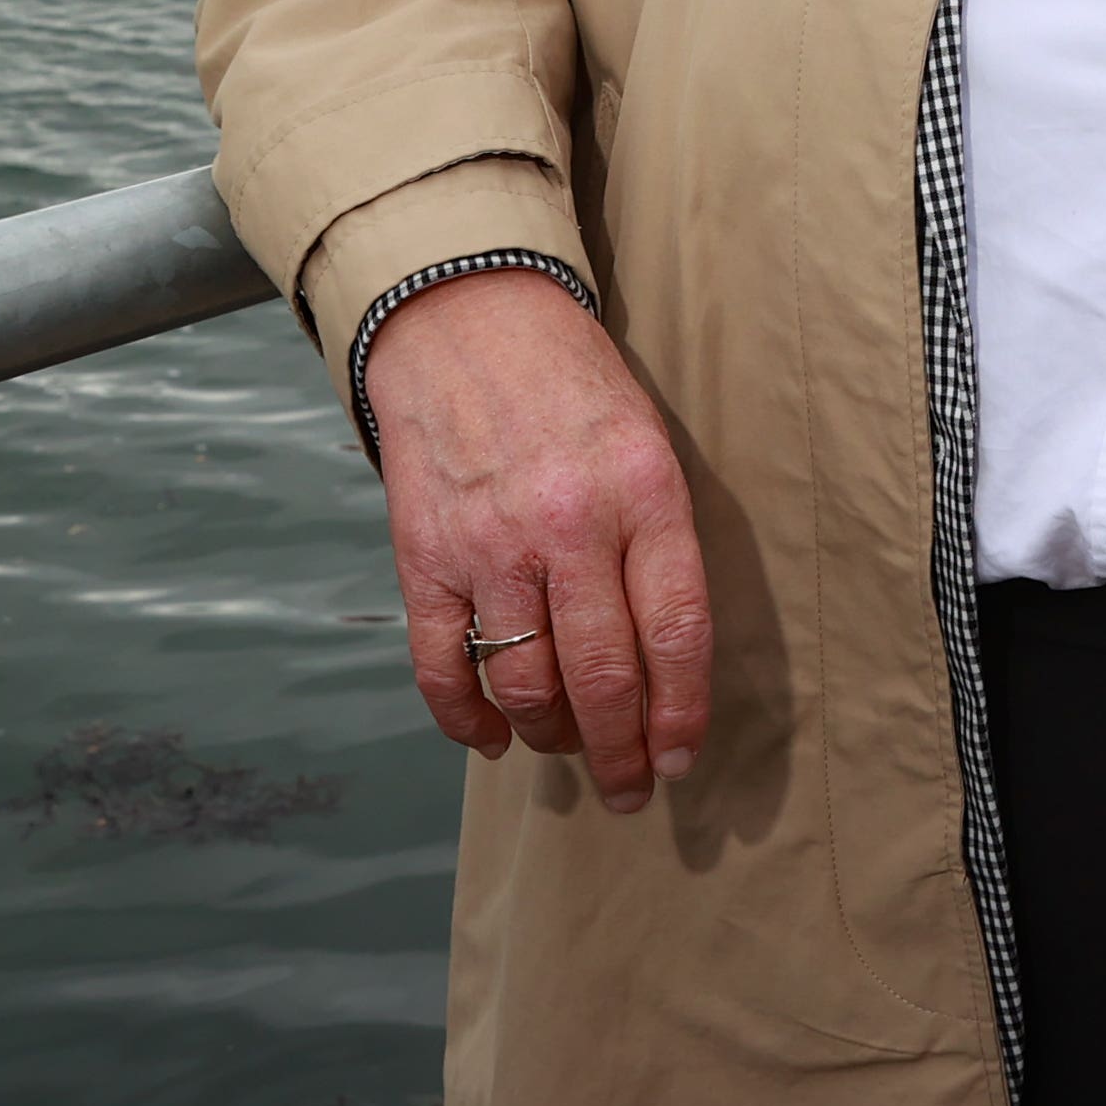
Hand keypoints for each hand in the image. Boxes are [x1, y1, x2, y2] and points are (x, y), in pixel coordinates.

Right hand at [363, 267, 710, 811]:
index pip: (676, 630)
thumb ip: (658, 541)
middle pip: (602, 676)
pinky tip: (489, 737)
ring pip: (526, 684)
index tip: (680, 759)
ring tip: (567, 750)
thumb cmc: (573, 386)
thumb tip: (666, 658)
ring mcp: (490, 544)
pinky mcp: (425, 556)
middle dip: (621, 752)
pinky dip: (465, 718)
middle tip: (629, 788)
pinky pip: (444, 667)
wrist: (466, 318)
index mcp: (644, 492)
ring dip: (550, 738)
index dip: (681, 712)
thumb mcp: (646, 443)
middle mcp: (570, 524)